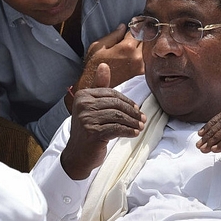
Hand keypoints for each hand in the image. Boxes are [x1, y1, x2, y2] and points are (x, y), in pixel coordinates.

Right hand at [61, 64, 145, 179]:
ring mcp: (86, 119)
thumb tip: (104, 65)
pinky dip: (128, 131)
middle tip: (143, 119)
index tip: (137, 109)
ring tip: (140, 126)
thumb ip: (99, 86)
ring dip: (133, 122)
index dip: (126, 101)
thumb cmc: (88, 129)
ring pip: (118, 116)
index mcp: (82, 95)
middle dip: (132, 112)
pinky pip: (117, 128)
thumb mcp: (91, 106)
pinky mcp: (93, 132)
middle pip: (115, 104)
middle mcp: (82, 105)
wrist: (78, 155)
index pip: (111, 93)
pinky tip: (134, 133)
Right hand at [69, 24, 143, 106]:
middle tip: (136, 30)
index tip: (134, 22)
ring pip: (146, 49)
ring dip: (141, 44)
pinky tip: (132, 53)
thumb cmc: (94, 65)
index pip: (138, 30)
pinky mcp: (140, 73)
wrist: (94, 84)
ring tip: (133, 42)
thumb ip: (113, 35)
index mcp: (127, 48)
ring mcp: (140, 66)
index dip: (136, 25)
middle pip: (145, 39)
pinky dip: (141, 53)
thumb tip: (123, 27)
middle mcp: (137, 57)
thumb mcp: (99, 46)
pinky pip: (145, 58)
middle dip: (140, 34)